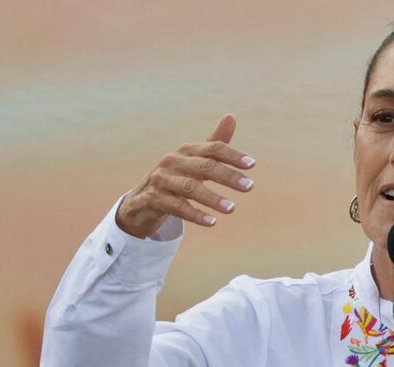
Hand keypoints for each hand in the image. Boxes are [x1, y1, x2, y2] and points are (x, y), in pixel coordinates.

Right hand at [116, 114, 255, 238]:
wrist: (141, 201)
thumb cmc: (175, 178)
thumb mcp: (194, 161)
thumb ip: (214, 144)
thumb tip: (231, 116)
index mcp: (186, 151)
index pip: (213, 148)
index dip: (232, 155)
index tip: (252, 164)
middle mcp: (173, 162)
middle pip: (204, 166)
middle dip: (228, 176)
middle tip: (250, 186)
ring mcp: (161, 180)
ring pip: (189, 187)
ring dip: (212, 198)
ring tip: (232, 209)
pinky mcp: (152, 199)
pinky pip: (176, 207)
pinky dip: (195, 214)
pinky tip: (212, 222)